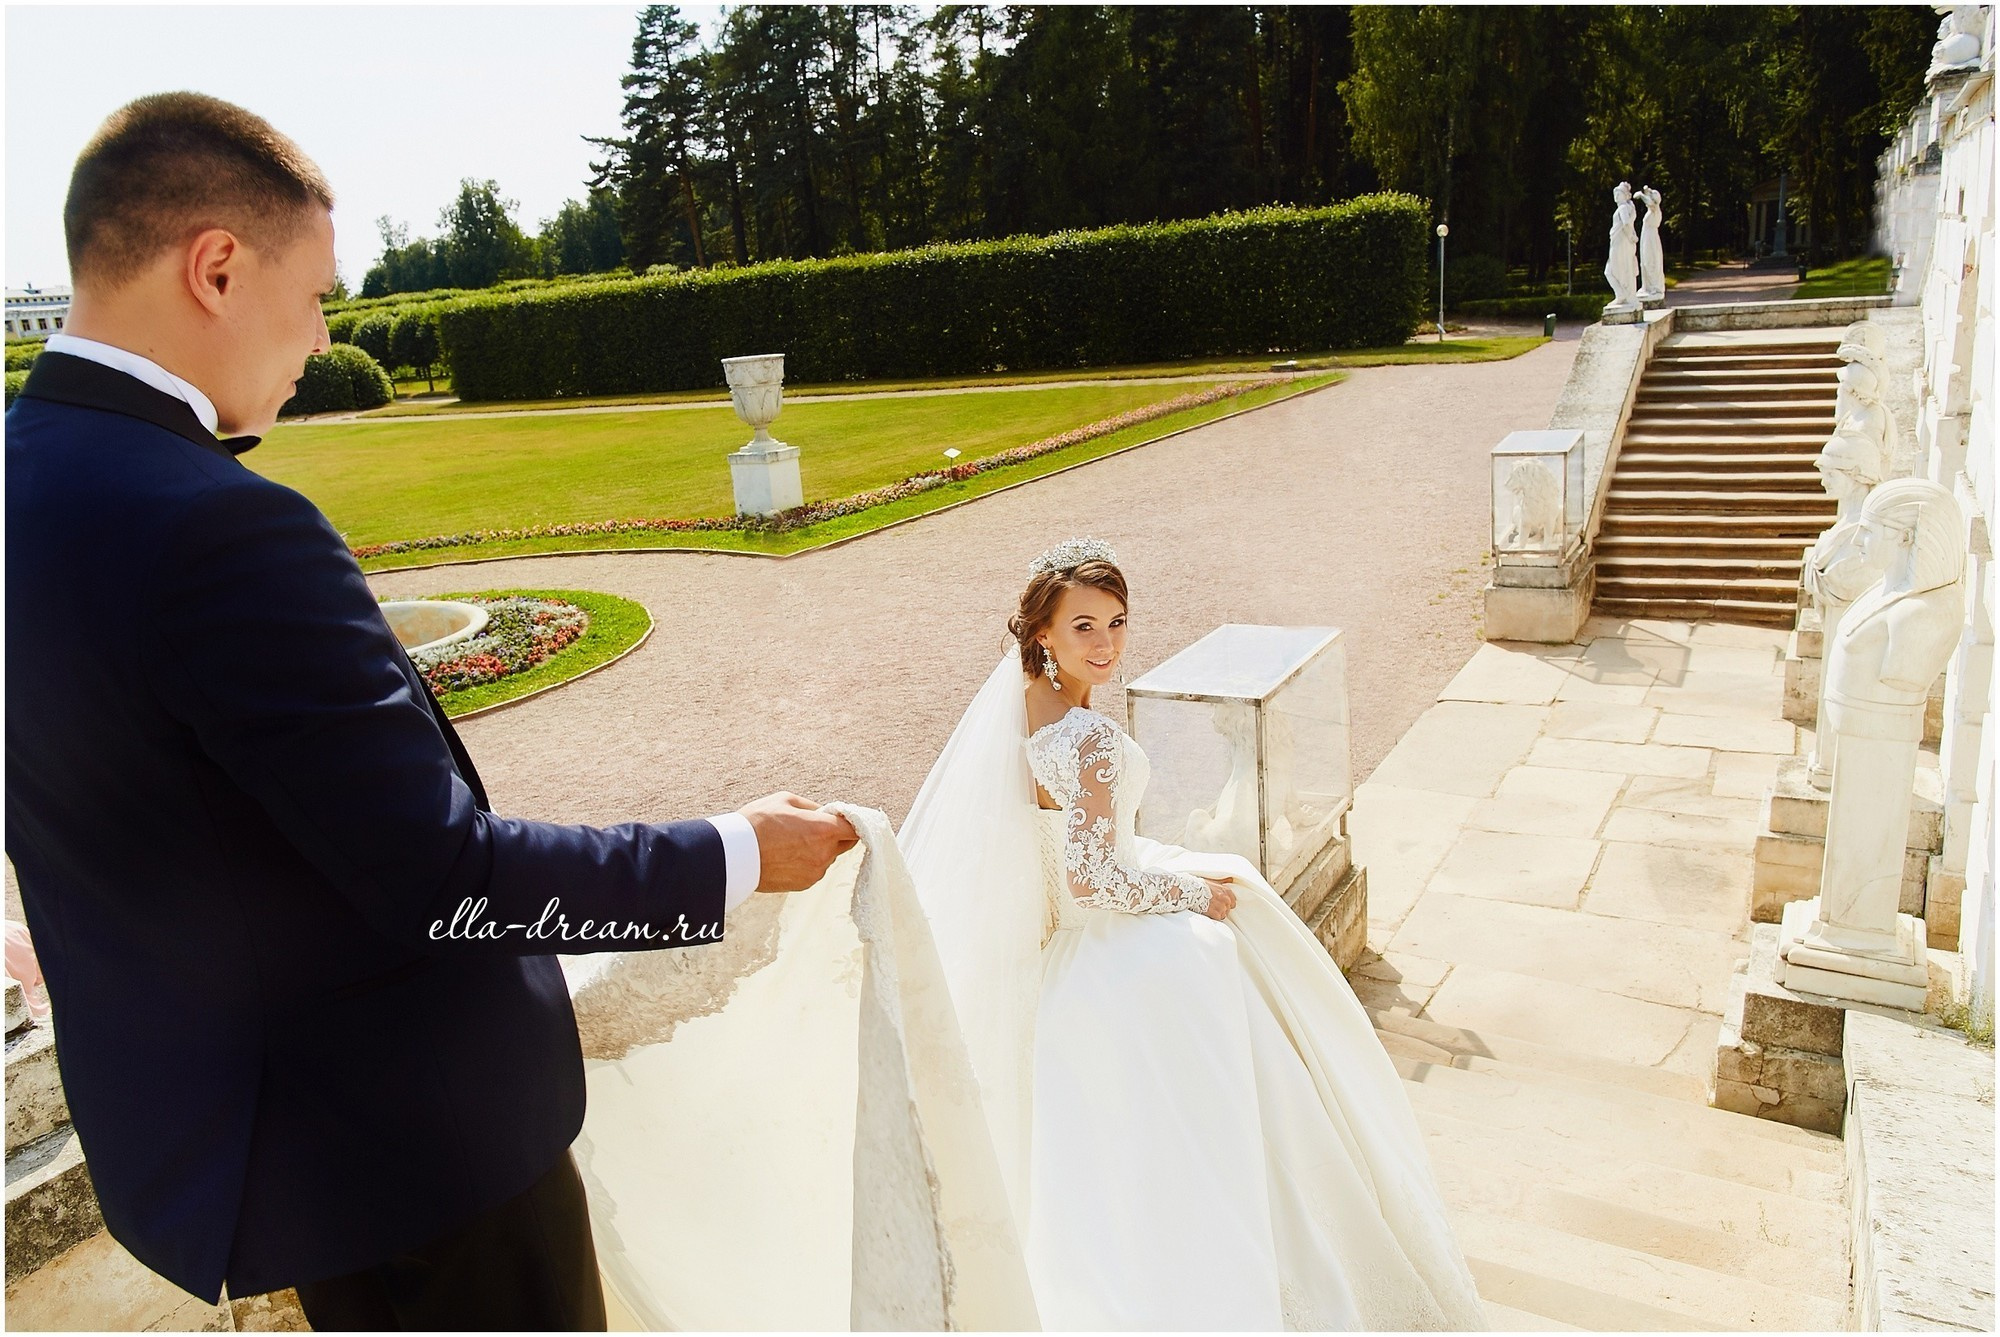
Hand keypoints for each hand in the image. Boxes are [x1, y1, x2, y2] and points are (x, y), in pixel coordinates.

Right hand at [739, 792, 858, 891]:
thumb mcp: (786, 800)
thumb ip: (812, 807)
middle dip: (835, 834)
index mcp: (823, 830)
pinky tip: (786, 854)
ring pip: (827, 857)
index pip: (855, 828)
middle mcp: (824, 854)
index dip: (853, 822)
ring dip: (819, 849)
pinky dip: (807, 862)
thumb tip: (825, 813)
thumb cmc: (757, 822)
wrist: (733, 854)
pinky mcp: (804, 884)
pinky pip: (814, 869)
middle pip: (845, 844)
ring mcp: (815, 872)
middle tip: (814, 826)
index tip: (846, 818)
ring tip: (792, 841)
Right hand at [1199, 877, 1236, 920]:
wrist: (1190, 891)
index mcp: (1226, 890)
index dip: (1226, 903)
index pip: (1233, 901)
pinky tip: (1209, 913)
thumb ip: (1223, 880)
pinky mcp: (1214, 912)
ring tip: (1210, 910)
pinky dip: (1214, 917)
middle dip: (1222, 909)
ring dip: (1218, 914)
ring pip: (1223, 914)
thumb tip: (1231, 879)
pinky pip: (1218, 918)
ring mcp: (1220, 906)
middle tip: (1214, 907)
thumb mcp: (1213, 880)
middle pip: (1228, 909)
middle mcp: (1225, 898)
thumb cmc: (1201, 885)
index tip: (1221, 903)